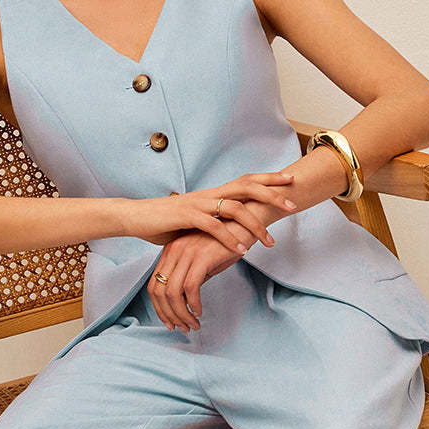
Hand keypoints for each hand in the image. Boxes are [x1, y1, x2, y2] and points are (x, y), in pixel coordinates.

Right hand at [125, 172, 298, 250]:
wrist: (136, 217)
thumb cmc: (166, 220)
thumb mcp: (196, 219)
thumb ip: (216, 220)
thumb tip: (232, 227)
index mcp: (214, 193)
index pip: (247, 180)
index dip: (269, 178)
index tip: (290, 180)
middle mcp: (209, 194)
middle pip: (247, 186)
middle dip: (272, 194)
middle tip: (292, 205)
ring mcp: (198, 204)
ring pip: (235, 208)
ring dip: (255, 225)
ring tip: (269, 242)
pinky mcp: (186, 217)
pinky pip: (213, 226)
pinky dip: (229, 238)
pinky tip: (241, 250)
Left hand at [146, 227, 251, 331]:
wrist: (245, 223)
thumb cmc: (227, 242)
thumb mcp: (202, 260)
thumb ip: (189, 278)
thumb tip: (184, 303)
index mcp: (170, 252)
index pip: (154, 285)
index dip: (160, 308)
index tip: (171, 322)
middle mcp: (174, 251)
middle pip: (159, 291)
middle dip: (169, 315)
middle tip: (182, 328)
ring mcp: (186, 253)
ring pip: (173, 293)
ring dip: (182, 314)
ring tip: (193, 324)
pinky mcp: (202, 257)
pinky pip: (190, 287)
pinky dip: (194, 304)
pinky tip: (200, 311)